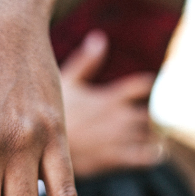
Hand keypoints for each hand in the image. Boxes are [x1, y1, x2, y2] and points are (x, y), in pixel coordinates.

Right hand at [61, 30, 163, 178]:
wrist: (39, 148)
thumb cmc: (50, 113)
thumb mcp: (65, 82)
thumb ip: (86, 61)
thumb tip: (99, 37)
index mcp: (108, 97)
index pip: (142, 86)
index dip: (148, 87)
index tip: (147, 91)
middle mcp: (117, 116)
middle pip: (150, 114)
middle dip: (153, 118)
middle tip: (150, 121)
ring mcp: (117, 137)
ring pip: (151, 135)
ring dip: (155, 136)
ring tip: (153, 138)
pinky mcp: (114, 158)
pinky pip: (146, 157)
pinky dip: (154, 156)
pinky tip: (152, 155)